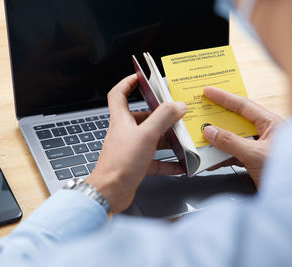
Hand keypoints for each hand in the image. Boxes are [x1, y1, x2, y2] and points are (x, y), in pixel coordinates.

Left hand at [86, 74, 186, 212]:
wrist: (109, 193)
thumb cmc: (119, 164)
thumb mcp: (146, 135)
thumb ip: (163, 118)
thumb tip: (177, 106)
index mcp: (121, 120)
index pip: (119, 94)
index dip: (128, 83)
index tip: (141, 77)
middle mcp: (125, 133)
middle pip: (141, 117)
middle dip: (159, 116)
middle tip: (175, 114)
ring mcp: (130, 149)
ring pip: (151, 139)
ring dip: (166, 139)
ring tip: (182, 139)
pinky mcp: (135, 165)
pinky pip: (155, 161)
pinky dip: (167, 162)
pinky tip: (179, 165)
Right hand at [202, 87, 283, 185]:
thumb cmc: (288, 172)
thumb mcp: (255, 154)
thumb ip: (230, 142)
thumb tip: (210, 131)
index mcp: (272, 124)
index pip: (244, 105)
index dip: (224, 97)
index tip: (208, 92)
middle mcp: (267, 134)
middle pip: (237, 122)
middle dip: (219, 120)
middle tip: (202, 113)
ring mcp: (261, 149)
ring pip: (235, 140)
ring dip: (219, 141)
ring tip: (202, 139)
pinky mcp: (257, 163)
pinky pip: (236, 155)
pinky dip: (223, 157)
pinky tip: (212, 160)